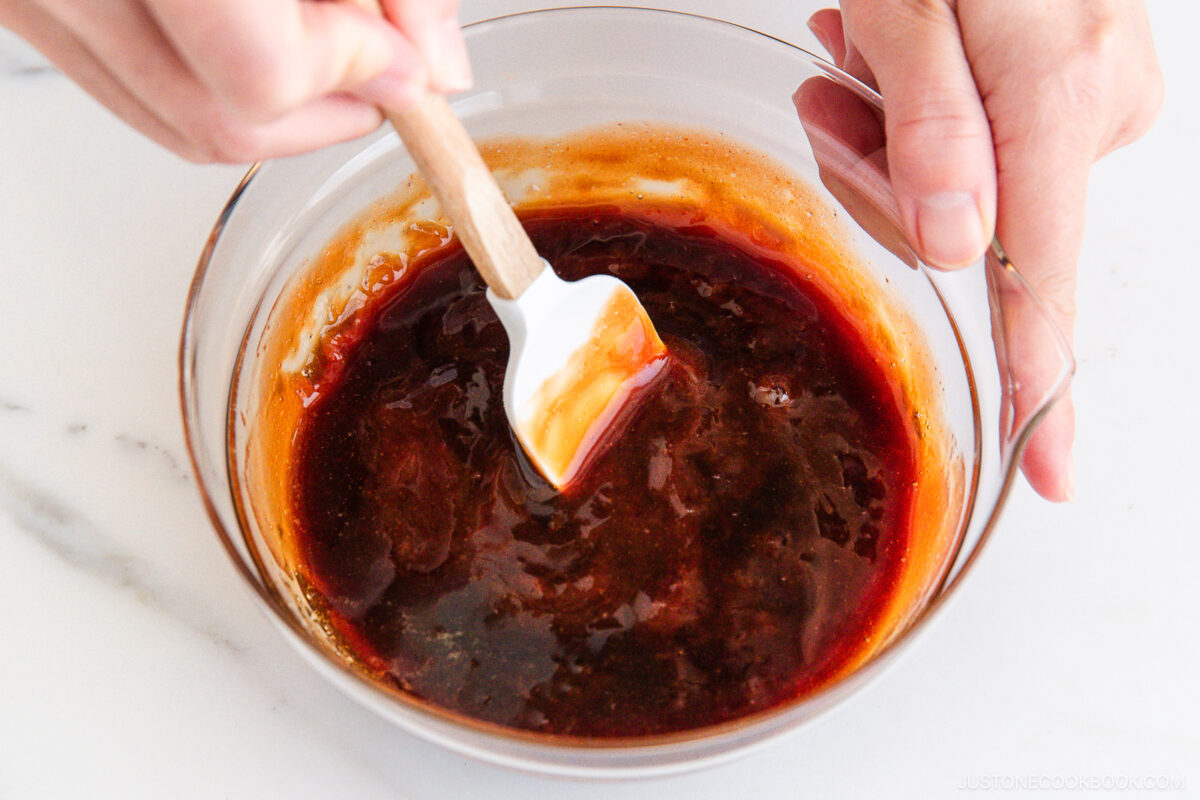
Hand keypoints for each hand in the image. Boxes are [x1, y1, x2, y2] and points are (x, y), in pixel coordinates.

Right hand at [0, 0, 470, 161]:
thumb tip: (433, 69)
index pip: (263, 73)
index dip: (352, 70)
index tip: (398, 51)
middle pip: (219, 118)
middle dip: (322, 104)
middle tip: (377, 62)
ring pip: (173, 115)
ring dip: (272, 99)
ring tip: (317, 32)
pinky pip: (127, 83)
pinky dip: (208, 74)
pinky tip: (254, 20)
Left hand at [805, 0, 1162, 500]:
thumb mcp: (911, 5)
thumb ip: (931, 130)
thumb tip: (954, 250)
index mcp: (1057, 101)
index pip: (1045, 275)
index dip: (1043, 378)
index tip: (1055, 470)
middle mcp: (1092, 106)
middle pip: (972, 226)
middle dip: (884, 178)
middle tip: (834, 98)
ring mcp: (1089, 88)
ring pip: (965, 181)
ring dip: (890, 132)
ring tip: (858, 53)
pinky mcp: (1070, 73)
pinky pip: (983, 136)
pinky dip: (919, 107)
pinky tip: (889, 50)